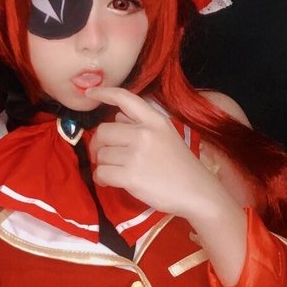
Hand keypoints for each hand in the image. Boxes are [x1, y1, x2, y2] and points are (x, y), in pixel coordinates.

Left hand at [87, 87, 224, 218]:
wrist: (197, 193)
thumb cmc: (181, 167)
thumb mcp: (166, 135)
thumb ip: (141, 123)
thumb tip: (117, 116)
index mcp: (155, 120)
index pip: (125, 98)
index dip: (104, 93)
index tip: (90, 93)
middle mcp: (144, 133)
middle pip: (103, 131)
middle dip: (98, 145)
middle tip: (103, 156)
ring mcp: (137, 155)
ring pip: (101, 155)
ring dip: (102, 165)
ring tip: (113, 173)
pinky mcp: (131, 176)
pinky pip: (102, 172)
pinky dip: (101, 179)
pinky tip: (109, 182)